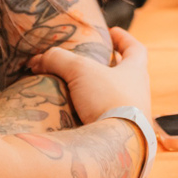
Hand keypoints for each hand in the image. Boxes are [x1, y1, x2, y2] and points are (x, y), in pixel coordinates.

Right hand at [28, 27, 150, 126]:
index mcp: (137, 72)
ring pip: (118, 99)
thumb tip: (37, 59)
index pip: (136, 49)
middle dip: (110, 68)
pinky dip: (95, 116)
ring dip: (101, 94)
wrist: (119, 145)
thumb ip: (58, 60)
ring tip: (79, 92)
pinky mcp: (125, 136)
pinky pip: (109, 121)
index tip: (112, 32)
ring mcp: (135, 117)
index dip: (124, 38)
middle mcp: (140, 94)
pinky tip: (79, 117)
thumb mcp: (80, 71)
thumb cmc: (107, 99)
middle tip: (91, 64)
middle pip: (127, 75)